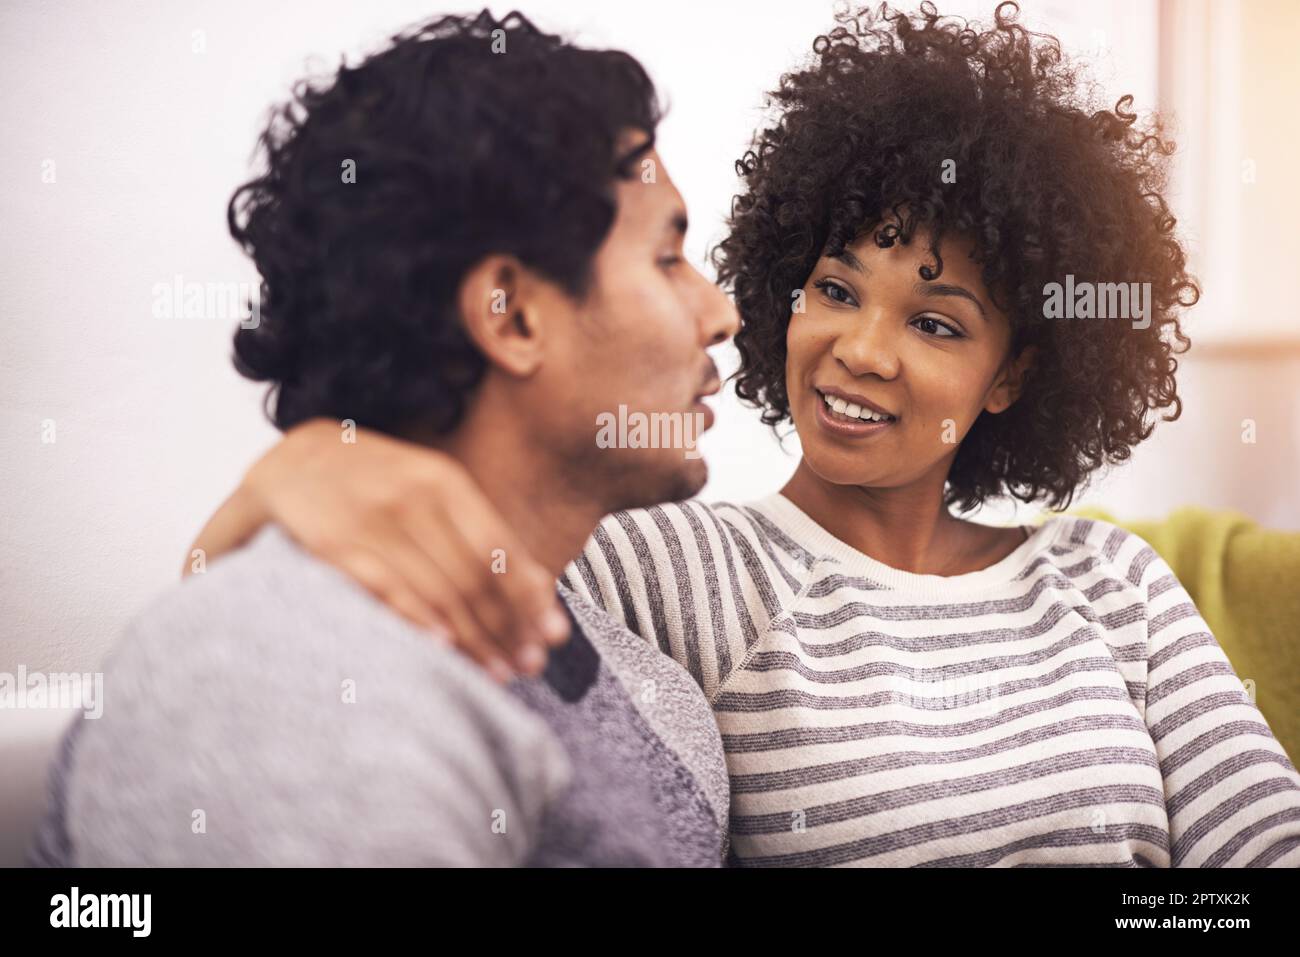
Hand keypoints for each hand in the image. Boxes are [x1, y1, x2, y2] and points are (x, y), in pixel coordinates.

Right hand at [185, 418, 569, 681]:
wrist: (292, 460)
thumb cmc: (379, 483)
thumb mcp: (435, 490)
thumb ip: (484, 533)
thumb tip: (541, 587)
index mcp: (444, 482)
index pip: (500, 549)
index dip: (528, 597)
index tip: (551, 636)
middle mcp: (412, 498)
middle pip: (473, 576)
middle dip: (507, 627)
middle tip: (529, 665)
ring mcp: (372, 521)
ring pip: (436, 590)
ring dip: (472, 638)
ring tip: (497, 672)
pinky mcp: (334, 544)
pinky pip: (385, 589)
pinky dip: (417, 619)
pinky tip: (442, 648)